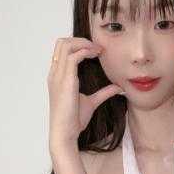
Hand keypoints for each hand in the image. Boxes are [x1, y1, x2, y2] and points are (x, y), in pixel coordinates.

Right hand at [47, 36, 123, 151]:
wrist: (65, 133)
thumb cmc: (74, 120)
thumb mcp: (92, 102)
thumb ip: (103, 93)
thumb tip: (118, 88)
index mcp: (57, 76)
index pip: (62, 50)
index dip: (79, 45)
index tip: (96, 51)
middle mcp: (55, 73)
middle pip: (62, 42)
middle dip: (81, 40)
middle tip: (97, 48)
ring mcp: (58, 76)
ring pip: (66, 45)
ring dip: (83, 43)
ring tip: (98, 50)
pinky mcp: (65, 80)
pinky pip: (73, 56)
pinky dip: (85, 51)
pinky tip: (96, 55)